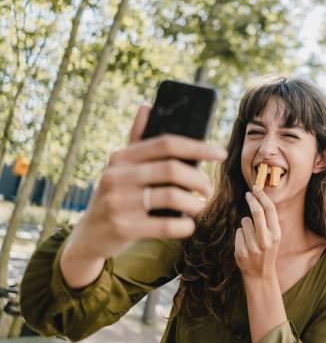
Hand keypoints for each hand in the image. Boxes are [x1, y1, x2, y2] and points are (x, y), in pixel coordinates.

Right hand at [63, 104, 227, 264]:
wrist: (88, 236)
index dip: (198, 147)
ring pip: (172, 197)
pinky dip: (184, 226)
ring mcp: (118, 203)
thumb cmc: (116, 197)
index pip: (166, 143)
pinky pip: (165, 225)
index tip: (220, 153)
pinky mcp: (122, 228)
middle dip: (199, 180)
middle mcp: (117, 177)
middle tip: (208, 190)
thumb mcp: (121, 169)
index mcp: (121, 157)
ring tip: (198, 207)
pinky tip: (187, 225)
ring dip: (194, 204)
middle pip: (173, 170)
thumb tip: (147, 106)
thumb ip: (136, 140)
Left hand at [234, 185, 281, 281]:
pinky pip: (238, 232)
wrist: (260, 274)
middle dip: (251, 199)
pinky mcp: (241, 251)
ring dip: (246, 224)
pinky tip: (245, 244)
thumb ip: (269, 221)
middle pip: (256, 211)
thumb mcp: (274, 236)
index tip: (256, 188)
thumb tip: (259, 198)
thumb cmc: (267, 250)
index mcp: (276, 234)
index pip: (269, 209)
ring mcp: (253, 246)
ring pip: (245, 221)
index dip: (262, 196)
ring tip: (251, 236)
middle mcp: (265, 240)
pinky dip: (240, 235)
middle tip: (248, 194)